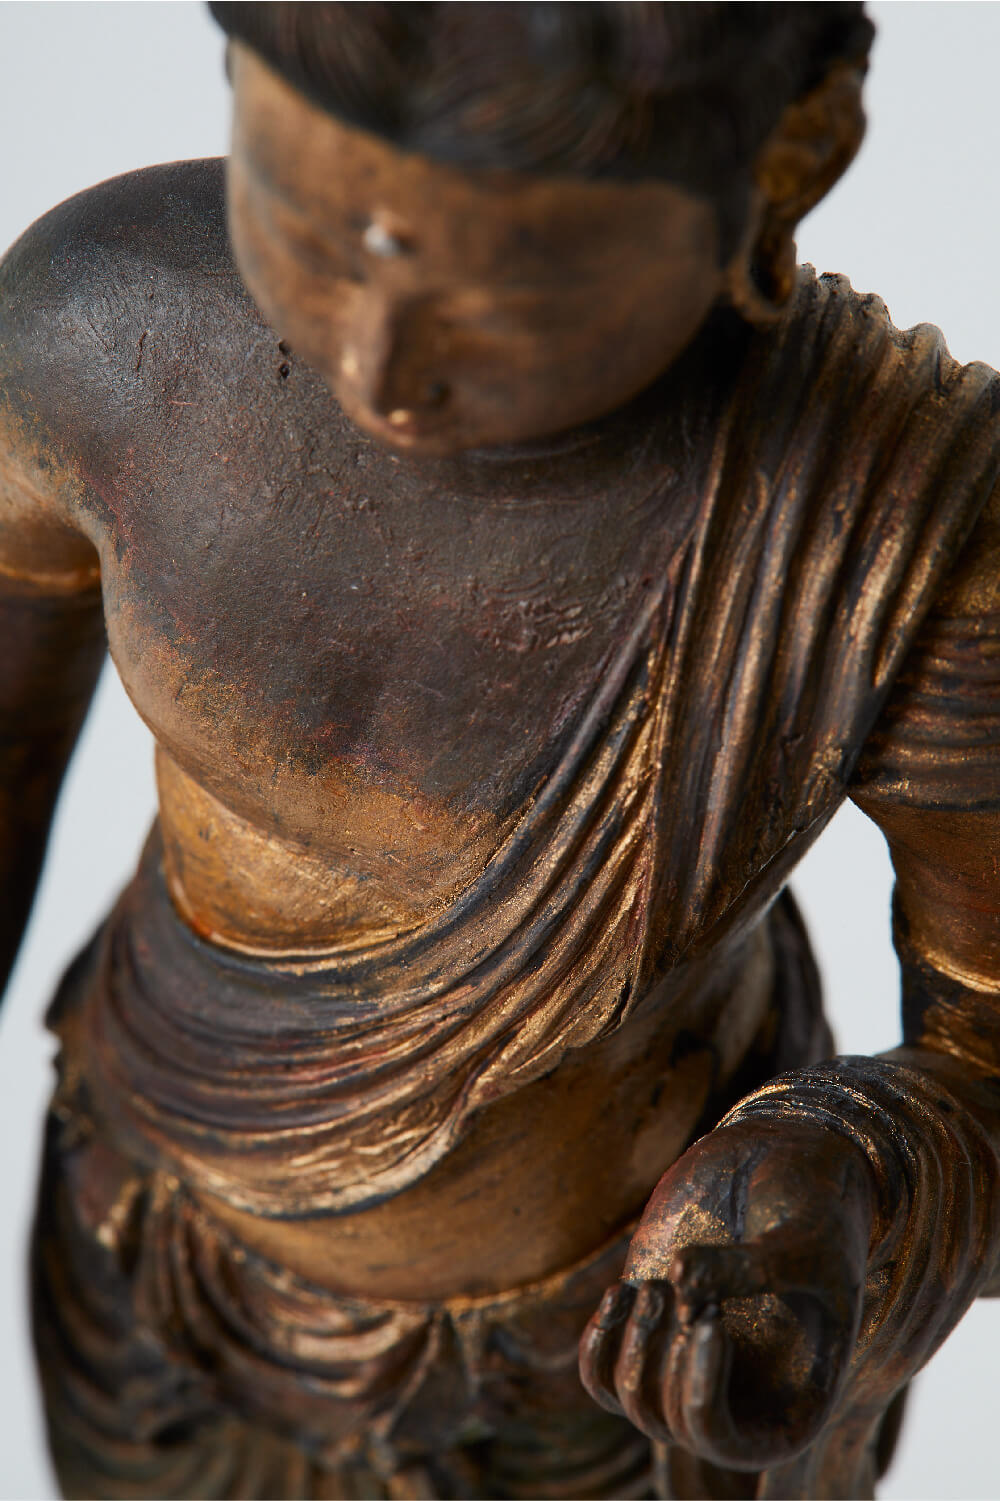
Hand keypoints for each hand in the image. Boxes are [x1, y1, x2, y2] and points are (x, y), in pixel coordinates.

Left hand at [580, 1116, 877, 1471]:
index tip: (710, 1323)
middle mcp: (735, 1397)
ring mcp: (685, 1362)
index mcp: (788, 1402)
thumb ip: (754, 1266)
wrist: (784, 1168)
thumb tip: (677, 1279)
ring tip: (655, 1286)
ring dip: (632, 1345)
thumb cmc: (816, 1213)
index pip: (728, 1446)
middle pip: (668, 1423)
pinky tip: (619, 1293)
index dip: (703, 1396)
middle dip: (666, 1357)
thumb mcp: (807, 1242)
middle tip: (680, 1289)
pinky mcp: (649, 1324)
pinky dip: (599, 1341)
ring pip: (631, 1397)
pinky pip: (601, 1372)